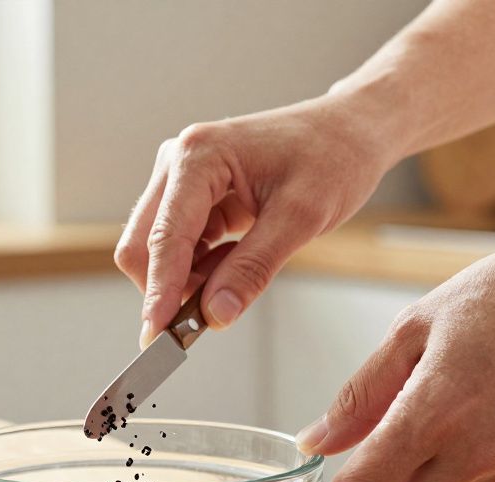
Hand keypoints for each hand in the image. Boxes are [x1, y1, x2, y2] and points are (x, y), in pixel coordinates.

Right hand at [114, 97, 394, 345]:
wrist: (350, 131)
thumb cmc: (333, 157)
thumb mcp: (301, 218)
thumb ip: (253, 268)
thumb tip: (215, 313)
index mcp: (199, 156)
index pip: (163, 237)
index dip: (159, 292)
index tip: (157, 338)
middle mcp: (179, 162)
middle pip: (143, 244)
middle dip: (167, 288)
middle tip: (200, 324)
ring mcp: (183, 179)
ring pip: (159, 250)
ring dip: (187, 279)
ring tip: (238, 277)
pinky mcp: (193, 195)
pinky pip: (180, 246)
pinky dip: (200, 268)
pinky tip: (235, 262)